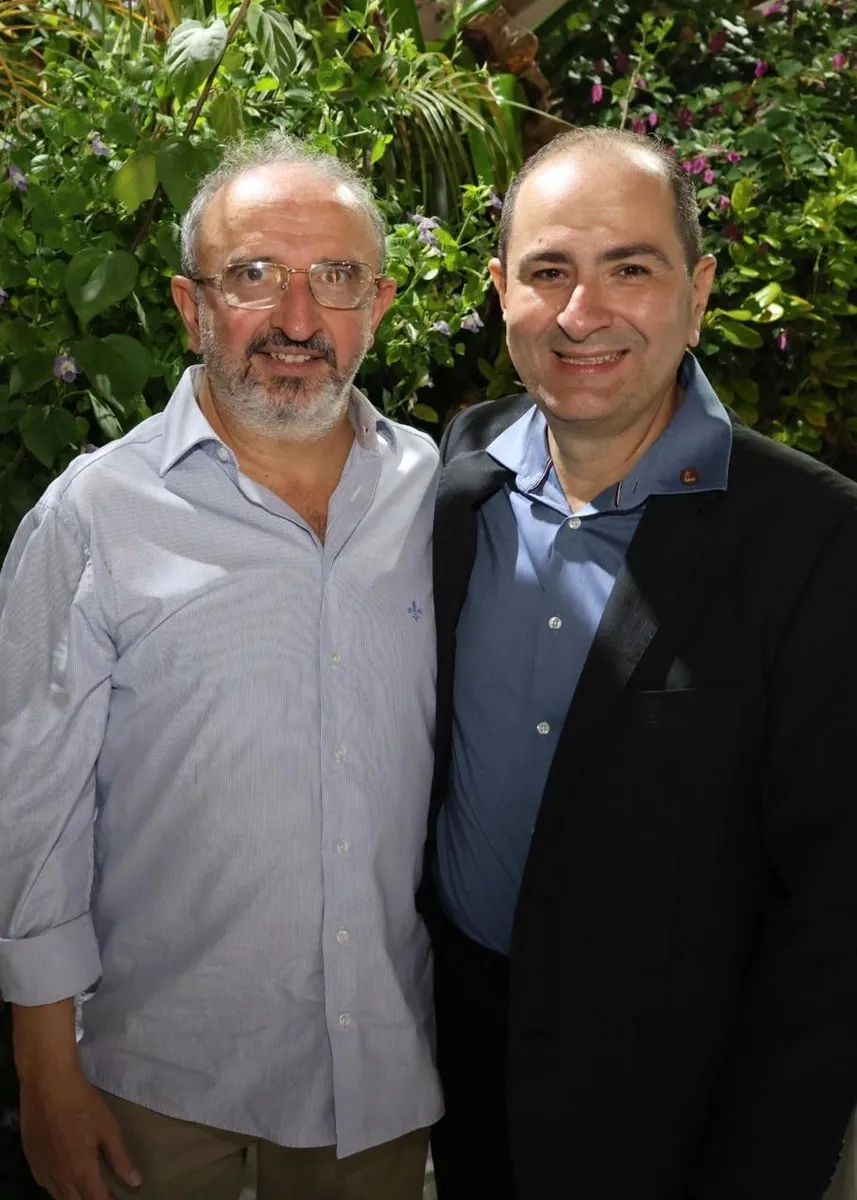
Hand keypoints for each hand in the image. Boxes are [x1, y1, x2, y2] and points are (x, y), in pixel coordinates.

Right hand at [19, 1072, 141, 1199]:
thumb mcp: (108, 1129)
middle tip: (105, 1192)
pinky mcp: (31, 1161)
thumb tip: (135, 1182)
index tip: (117, 1198)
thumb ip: (120, 1158)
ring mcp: (43, 1171)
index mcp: (81, 1171)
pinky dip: (58, 1186)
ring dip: (74, 1195)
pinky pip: (45, 1184)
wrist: (48, 1086)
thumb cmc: (82, 1104)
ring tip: (87, 1186)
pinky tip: (65, 1176)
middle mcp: (60, 1178)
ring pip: (59, 1196)